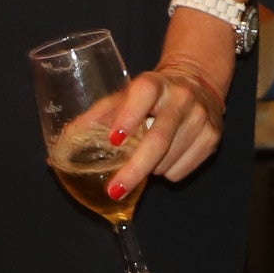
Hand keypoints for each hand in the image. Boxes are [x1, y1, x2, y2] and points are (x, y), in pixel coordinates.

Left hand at [98, 36, 238, 197]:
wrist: (197, 82)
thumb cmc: (151, 95)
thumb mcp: (125, 96)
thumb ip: (97, 117)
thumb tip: (60, 149)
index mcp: (154, 83)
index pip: (143, 95)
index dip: (129, 116)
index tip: (114, 139)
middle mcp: (180, 97)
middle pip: (158, 139)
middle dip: (135, 169)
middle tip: (115, 190)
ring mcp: (200, 118)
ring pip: (168, 161)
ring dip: (150, 170)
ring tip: (146, 157)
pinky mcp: (213, 137)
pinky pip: (181, 170)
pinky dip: (167, 172)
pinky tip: (167, 156)